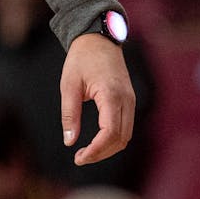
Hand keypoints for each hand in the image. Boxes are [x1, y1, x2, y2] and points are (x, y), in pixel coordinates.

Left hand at [60, 32, 134, 165]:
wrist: (98, 40)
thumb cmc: (81, 59)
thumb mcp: (69, 85)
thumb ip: (70, 114)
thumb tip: (69, 142)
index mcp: (112, 95)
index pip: (111, 132)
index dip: (96, 150)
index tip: (79, 157)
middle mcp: (127, 100)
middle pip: (121, 138)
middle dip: (101, 153)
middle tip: (79, 158)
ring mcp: (131, 101)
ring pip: (126, 135)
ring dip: (108, 148)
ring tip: (86, 153)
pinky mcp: (129, 101)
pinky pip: (125, 127)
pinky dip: (113, 139)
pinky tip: (96, 142)